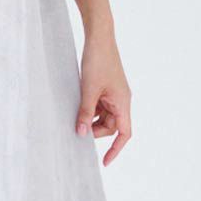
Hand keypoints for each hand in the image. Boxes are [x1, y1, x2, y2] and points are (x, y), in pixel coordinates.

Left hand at [76, 34, 132, 164]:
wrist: (99, 38)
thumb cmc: (98, 61)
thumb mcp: (88, 90)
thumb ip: (85, 113)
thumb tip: (81, 133)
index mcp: (123, 103)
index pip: (124, 133)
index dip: (116, 149)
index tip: (105, 162)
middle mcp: (121, 100)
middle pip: (110, 126)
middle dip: (94, 130)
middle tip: (77, 129)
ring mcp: (113, 95)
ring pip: (103, 117)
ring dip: (90, 119)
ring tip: (76, 115)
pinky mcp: (105, 89)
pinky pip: (99, 106)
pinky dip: (89, 109)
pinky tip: (77, 106)